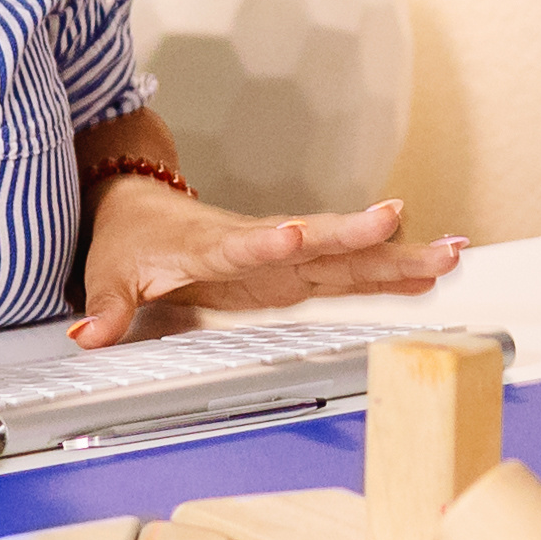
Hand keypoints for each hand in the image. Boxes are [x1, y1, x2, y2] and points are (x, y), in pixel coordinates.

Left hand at [73, 174, 468, 345]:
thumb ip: (107, 306)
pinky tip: (439, 264)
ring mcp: (286, 256)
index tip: (294, 235)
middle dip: (358, 234)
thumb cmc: (131, 241)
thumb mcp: (110, 274)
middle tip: (399, 220)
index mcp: (211, 247)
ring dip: (398, 254)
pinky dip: (396, 267)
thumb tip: (90, 334)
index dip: (266, 243)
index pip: (241, 245)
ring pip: (348, 254)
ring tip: (450, 252)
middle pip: (316, 241)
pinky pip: (353, 268)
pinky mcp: (300, 267)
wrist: (140, 205)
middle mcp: (260, 245)